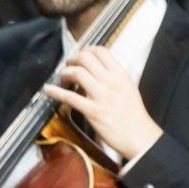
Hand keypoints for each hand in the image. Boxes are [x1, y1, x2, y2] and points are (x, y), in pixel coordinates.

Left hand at [42, 46, 162, 160]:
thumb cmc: (134, 115)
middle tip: (69, 66)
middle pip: (85, 58)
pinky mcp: (93, 111)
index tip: (80, 56)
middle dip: (72, 60)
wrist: (140, 136)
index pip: (100, 51)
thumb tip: (97, 70)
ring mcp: (102, 96)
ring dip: (65, 74)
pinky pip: (70, 97)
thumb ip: (114, 77)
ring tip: (63, 80)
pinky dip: (55, 92)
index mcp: (121, 75)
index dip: (86, 51)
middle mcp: (111, 82)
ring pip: (77, 73)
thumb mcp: (129, 88)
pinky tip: (48, 90)